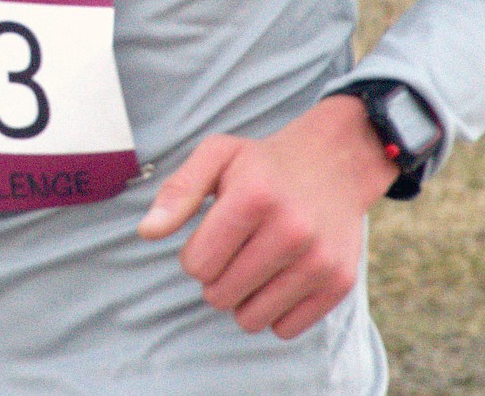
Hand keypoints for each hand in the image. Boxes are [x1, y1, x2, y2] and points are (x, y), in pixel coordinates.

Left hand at [137, 94, 397, 339]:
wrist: (336, 161)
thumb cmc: (265, 163)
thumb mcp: (218, 156)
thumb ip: (179, 191)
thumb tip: (147, 232)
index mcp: (254, 196)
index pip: (196, 265)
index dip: (197, 252)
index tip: (214, 233)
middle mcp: (290, 230)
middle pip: (220, 295)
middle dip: (218, 276)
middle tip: (236, 248)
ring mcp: (318, 259)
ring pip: (251, 319)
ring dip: (244, 297)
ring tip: (256, 263)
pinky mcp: (338, 283)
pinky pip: (285, 329)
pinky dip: (275, 310)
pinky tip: (281, 276)